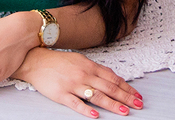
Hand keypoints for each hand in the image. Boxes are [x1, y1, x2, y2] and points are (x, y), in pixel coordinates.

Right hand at [19, 48, 141, 117]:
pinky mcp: (61, 94)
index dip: (127, 87)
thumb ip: (97, 70)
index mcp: (89, 66)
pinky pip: (76, 103)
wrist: (36, 61)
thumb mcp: (81, 60)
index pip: (113, 78)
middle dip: (125, 97)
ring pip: (96, 96)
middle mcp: (83, 75)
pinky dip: (86, 110)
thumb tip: (113, 77)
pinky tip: (96, 115)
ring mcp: (72, 85)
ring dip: (112, 104)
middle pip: (109, 88)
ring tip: (124, 111)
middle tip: (138, 105)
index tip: (137, 95)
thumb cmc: (59, 62)